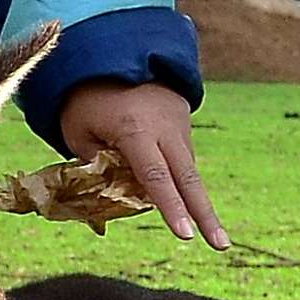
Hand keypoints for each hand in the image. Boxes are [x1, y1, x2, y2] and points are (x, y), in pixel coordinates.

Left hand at [58, 80, 225, 250]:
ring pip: (187, 170)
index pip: (155, 177)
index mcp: (135, 131)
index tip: (185, 235)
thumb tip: (106, 207)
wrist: (113, 53)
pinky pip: (182, 157)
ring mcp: (179, 124)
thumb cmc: (86, 99)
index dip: (170, 208)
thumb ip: (94, 168)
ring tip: (206, 230)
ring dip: (194, 201)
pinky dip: (178, 177)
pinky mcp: (183, 122)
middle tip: (222, 246)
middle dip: (206, 215)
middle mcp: (164, 129)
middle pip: (189, 179)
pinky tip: (174, 186)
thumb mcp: (78, 132)